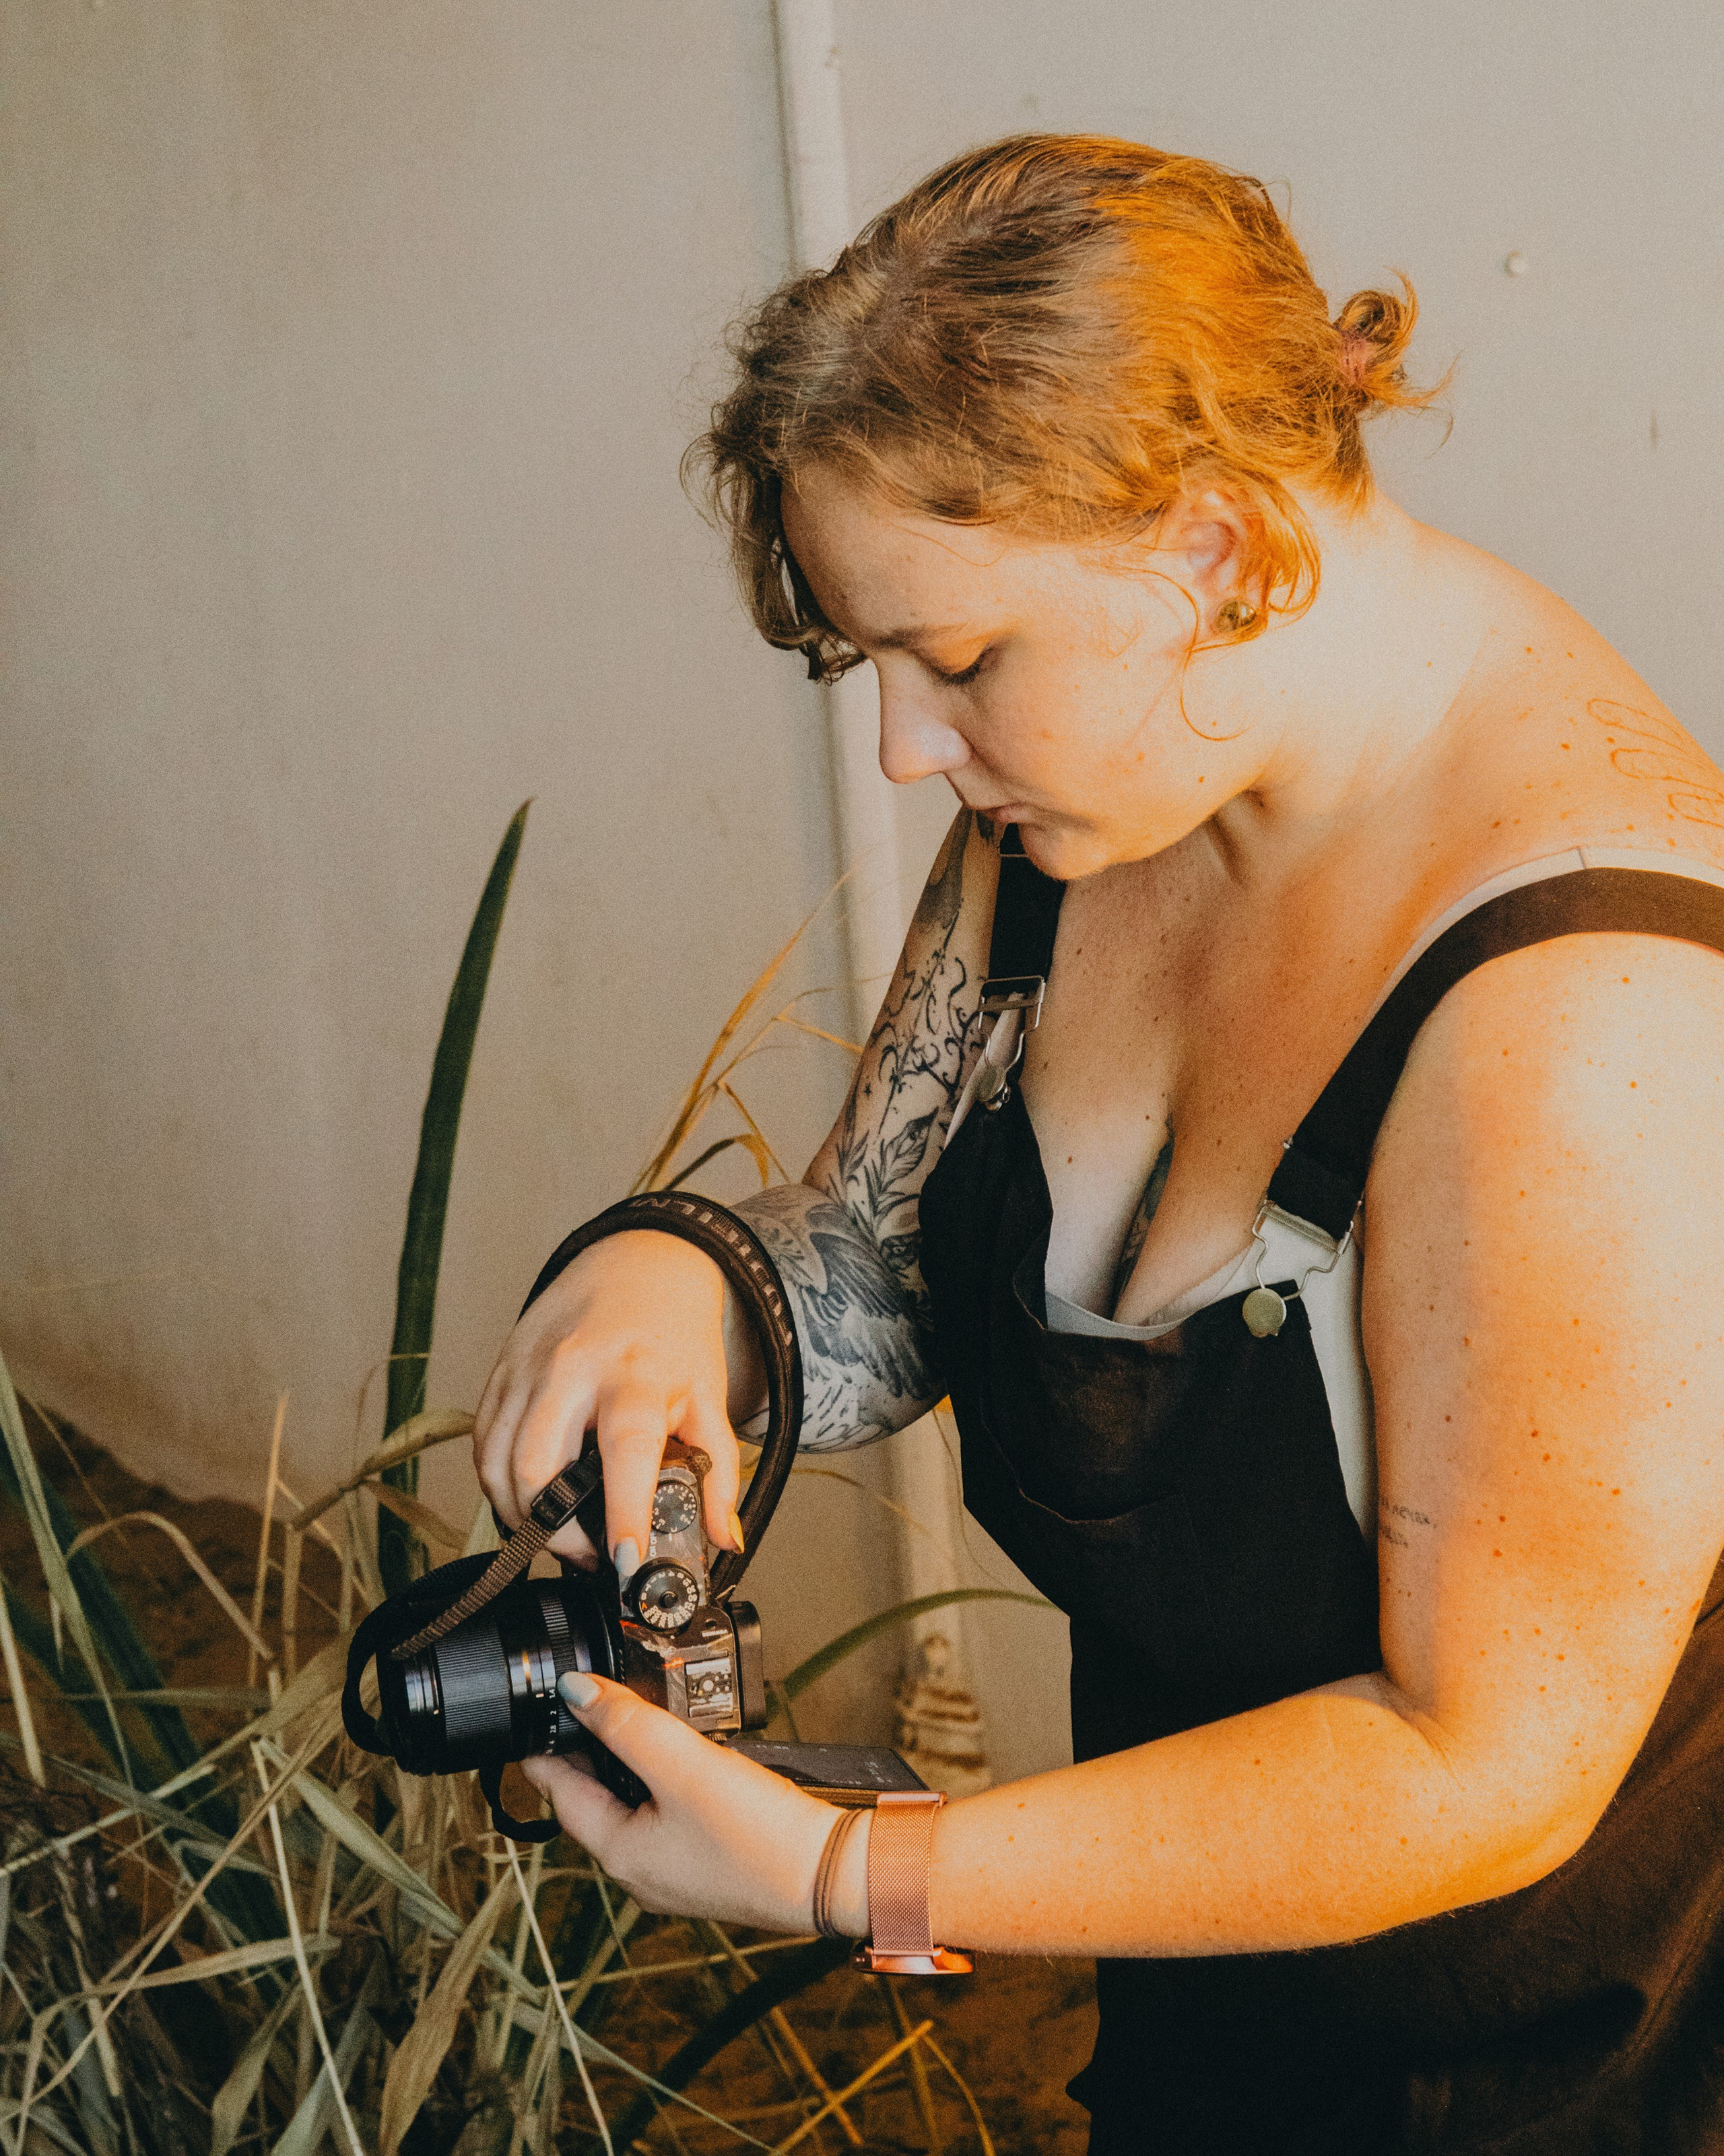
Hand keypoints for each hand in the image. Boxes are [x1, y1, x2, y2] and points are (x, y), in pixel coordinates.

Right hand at [473, 1231, 745, 1571]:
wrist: (636, 1263)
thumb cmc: (673, 1333)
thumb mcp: (708, 1396)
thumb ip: (719, 1470)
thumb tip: (725, 1538)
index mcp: (635, 1374)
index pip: (626, 1450)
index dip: (623, 1511)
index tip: (626, 1563)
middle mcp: (573, 1370)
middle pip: (539, 1467)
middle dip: (558, 1532)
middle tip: (590, 1555)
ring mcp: (528, 1369)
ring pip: (499, 1463)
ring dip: (521, 1516)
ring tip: (560, 1534)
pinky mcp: (500, 1370)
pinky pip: (483, 1443)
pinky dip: (497, 1484)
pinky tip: (527, 1500)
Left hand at [521, 1674, 865, 1934]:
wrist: (830, 1877)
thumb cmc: (758, 1836)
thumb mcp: (683, 1767)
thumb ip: (627, 1724)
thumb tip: (574, 1692)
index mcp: (619, 1853)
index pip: (559, 1793)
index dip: (544, 1748)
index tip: (533, 1711)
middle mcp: (639, 1870)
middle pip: (593, 1800)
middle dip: (587, 1751)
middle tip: (583, 1699)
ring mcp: (674, 1869)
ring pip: (632, 1806)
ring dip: (627, 1764)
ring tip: (629, 1716)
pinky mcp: (707, 1861)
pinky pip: (666, 1815)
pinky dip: (663, 1781)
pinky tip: (684, 1756)